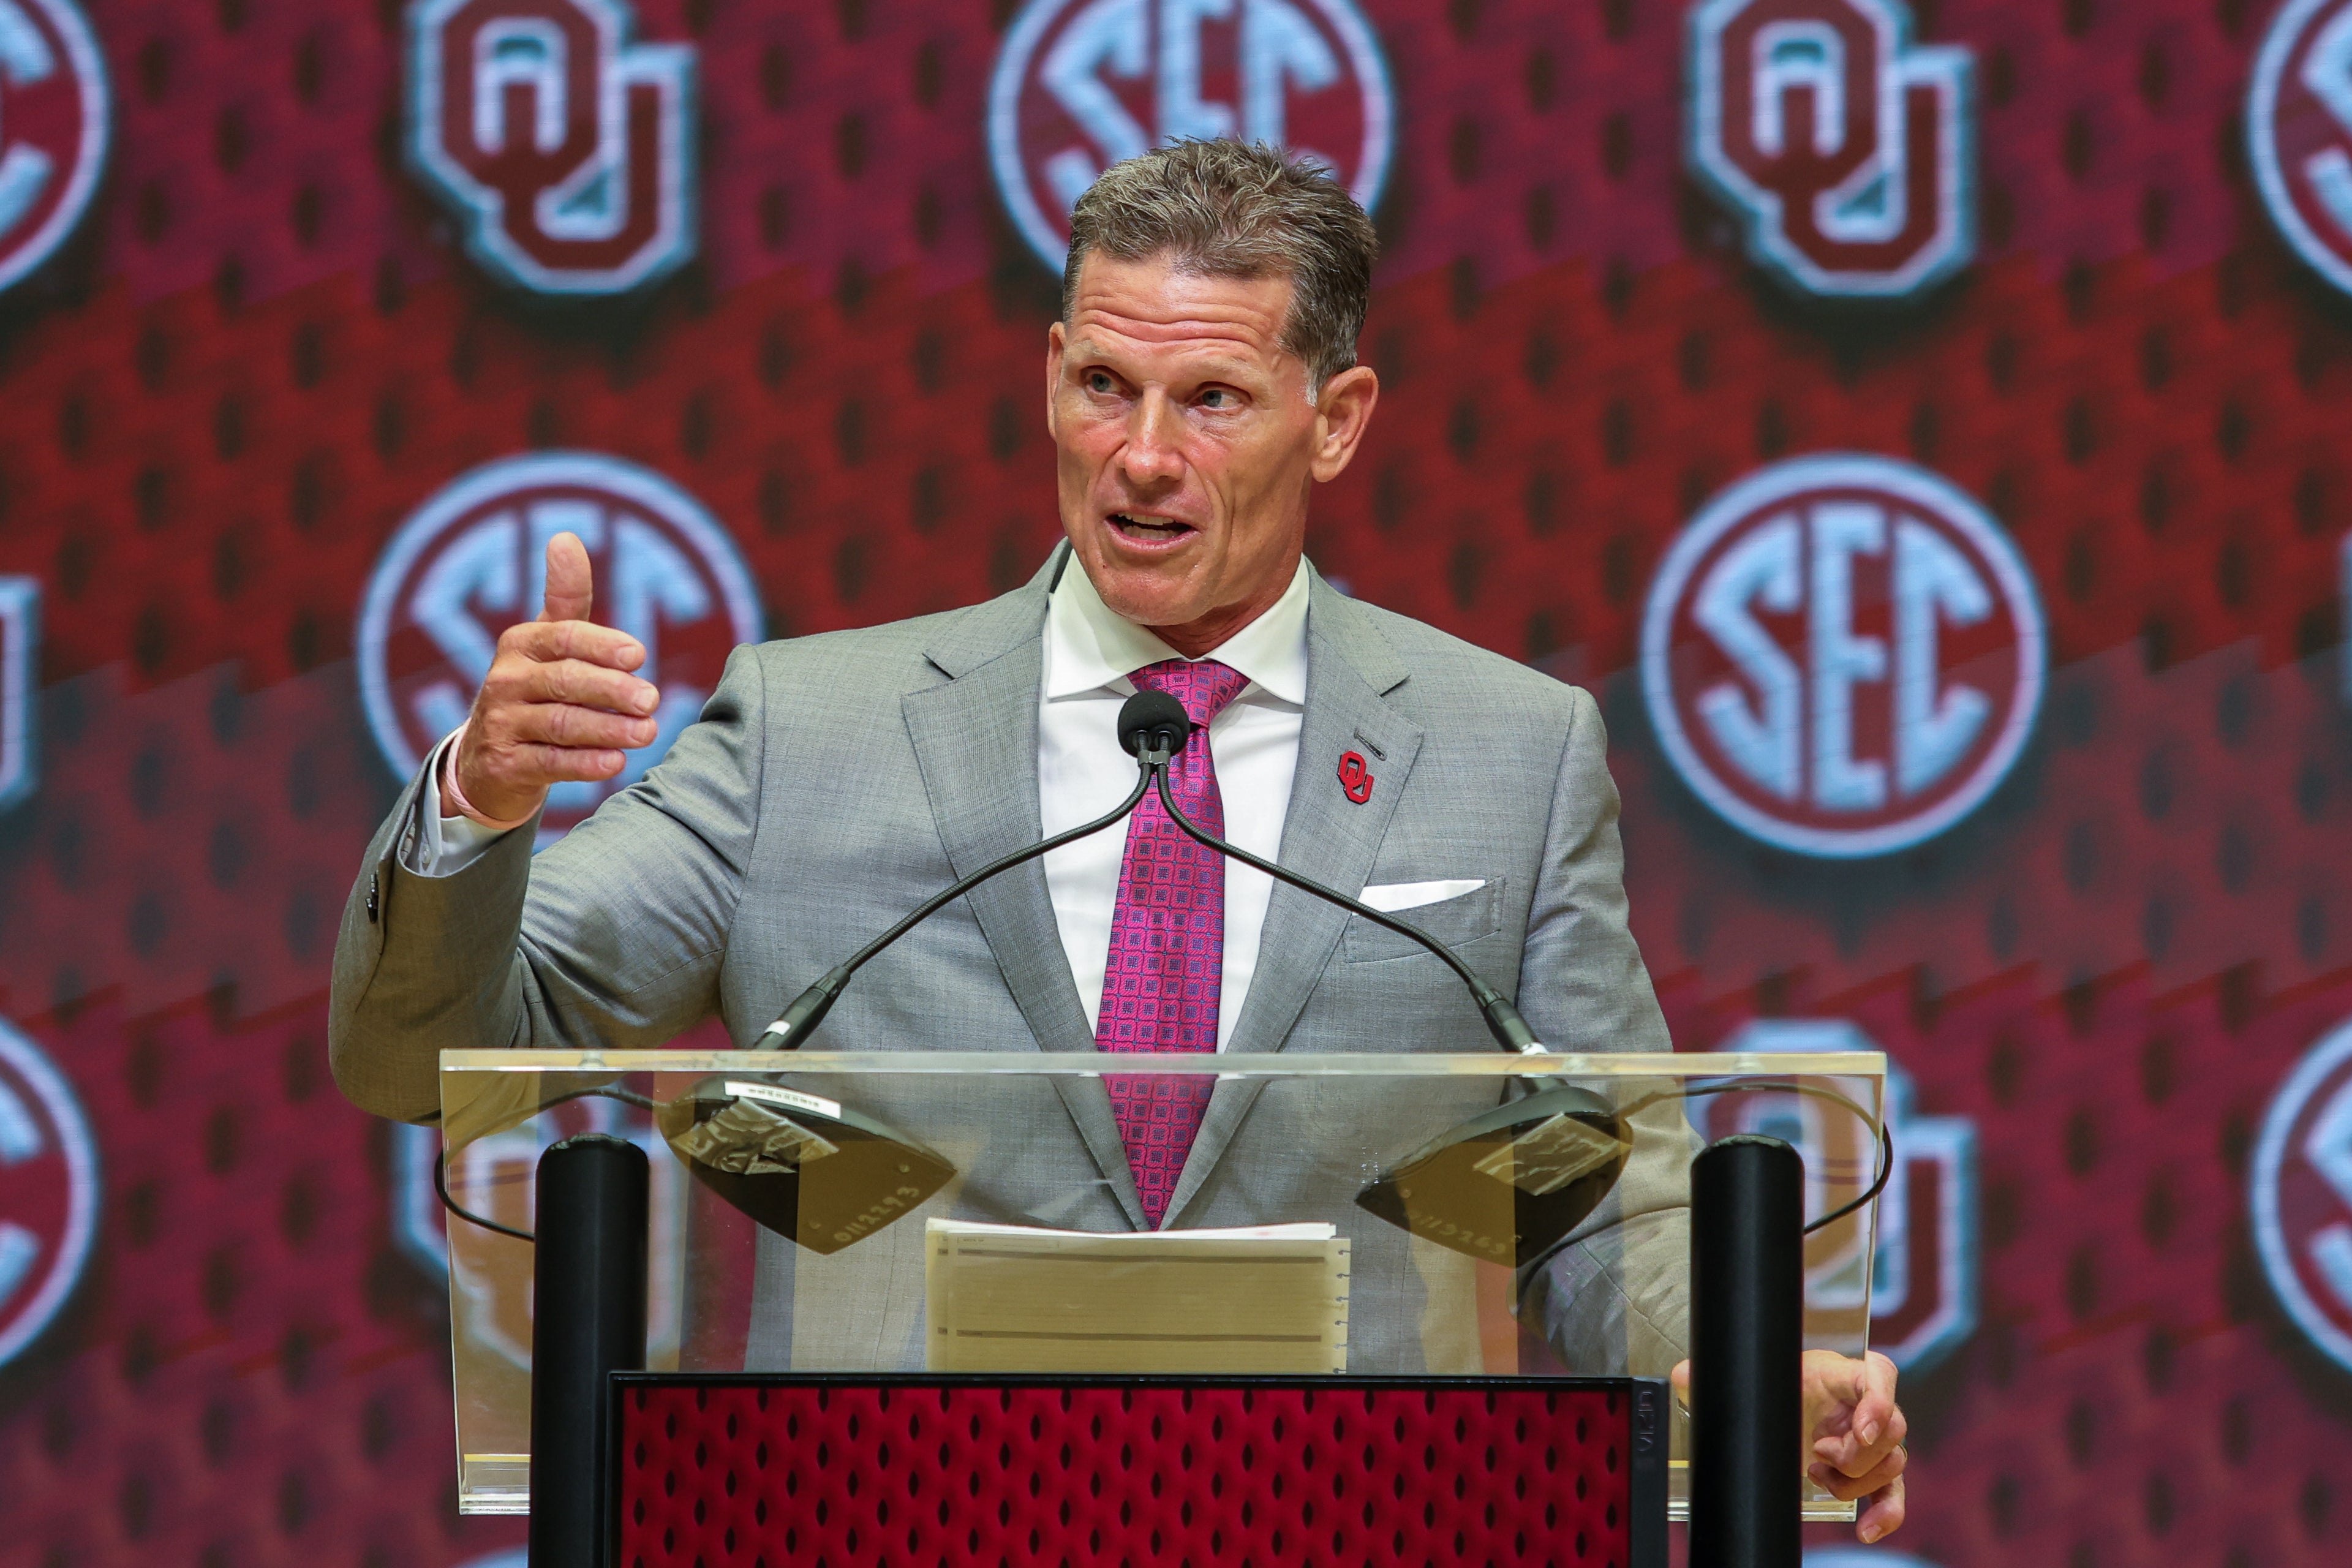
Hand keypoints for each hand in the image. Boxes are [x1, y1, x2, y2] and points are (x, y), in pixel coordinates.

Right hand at [447, 532, 660, 822]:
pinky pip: (550, 764)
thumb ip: (565, 597)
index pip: (564, 638)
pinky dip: (585, 764)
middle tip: (653, 699)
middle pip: (565, 682)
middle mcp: (506, 680)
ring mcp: (502, 724)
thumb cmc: (535, 688)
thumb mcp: (547, 641)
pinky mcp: (506, 765)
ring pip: (561, 725)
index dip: (602, 646)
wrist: (490, 759)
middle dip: (612, 690)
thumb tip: (566, 537)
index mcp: (520, 643)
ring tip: (648, 732)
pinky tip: (617, 764)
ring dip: (608, 728)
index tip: (639, 655)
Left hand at [1668, 1348, 1907, 1544]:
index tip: (1861, 1428)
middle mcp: (1860, 1404)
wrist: (1775, 1409)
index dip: (1879, 1399)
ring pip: (1892, 1462)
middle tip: (1818, 1453)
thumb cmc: (1769, 1389)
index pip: (1878, 1373)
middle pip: (1892, 1427)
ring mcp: (1868, 1439)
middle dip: (1856, 1451)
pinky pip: (1893, 1493)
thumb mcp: (1747, 1380)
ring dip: (1856, 1480)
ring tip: (1816, 1473)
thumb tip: (1682, 1378)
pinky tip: (1867, 1529)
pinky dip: (1886, 1514)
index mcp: (1836, 1374)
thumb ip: (1715, 1376)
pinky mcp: (1868, 1472)